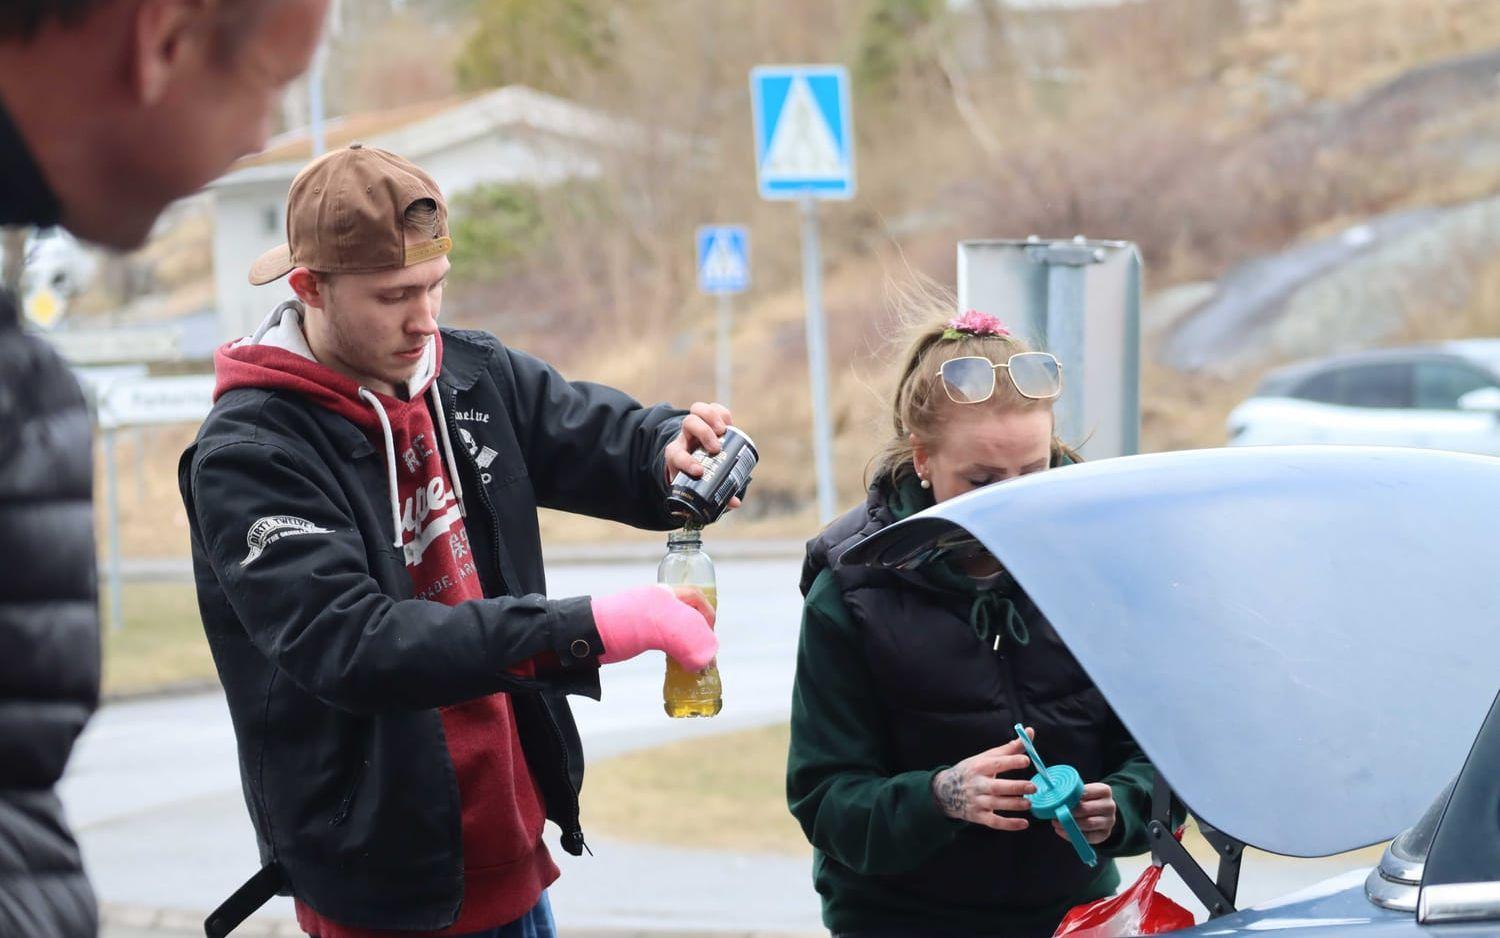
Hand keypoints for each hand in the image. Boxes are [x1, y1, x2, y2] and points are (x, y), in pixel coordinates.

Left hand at [592, 585, 717, 668]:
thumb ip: (685, 639)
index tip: (710, 638)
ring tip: (694, 665)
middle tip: (705, 657)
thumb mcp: (656, 627)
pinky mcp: (638, 636)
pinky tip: (677, 667)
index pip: (696, 598)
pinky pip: (666, 643)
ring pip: (678, 631)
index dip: (708, 617)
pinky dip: (676, 654)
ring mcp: (647, 620)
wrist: (583, 638)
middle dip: (701, 635)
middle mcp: (658, 604)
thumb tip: (705, 660)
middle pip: (689, 616)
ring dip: (690, 647)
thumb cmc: (617, 624)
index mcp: (664, 595)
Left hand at [663, 402, 741, 509]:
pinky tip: (729, 424)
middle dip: (703, 433)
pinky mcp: (709, 418)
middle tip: (716, 448)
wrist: (692, 458)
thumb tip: (735, 503)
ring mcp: (696, 425)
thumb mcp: (699, 487)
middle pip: (688, 424)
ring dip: (711, 418)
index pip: (676, 454)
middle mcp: (684, 437)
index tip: (699, 471)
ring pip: (697, 410)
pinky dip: (722, 413)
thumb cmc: (696, 475)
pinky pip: (713, 407)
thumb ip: (716, 495)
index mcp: (676, 455)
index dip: (686, 462)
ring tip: (724, 431)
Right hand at [930, 728, 1036, 830]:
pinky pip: (994, 822)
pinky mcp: (978, 816)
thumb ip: (1010, 748)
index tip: (1026, 760)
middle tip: (1033, 787)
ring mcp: (977, 801)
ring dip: (1014, 805)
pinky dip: (1009, 825)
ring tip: (1029, 803)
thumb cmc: (972, 771)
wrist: (946, 790)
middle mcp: (977, 784)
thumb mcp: (986, 757)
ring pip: (997, 804)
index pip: (996, 763)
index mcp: (979, 766)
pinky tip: (1024, 823)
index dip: (1011, 761)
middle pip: (997, 786)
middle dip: (1015, 787)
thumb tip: (1030, 732)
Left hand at [1054, 783, 1116, 844]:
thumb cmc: (1088, 799)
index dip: (1072, 796)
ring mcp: (1109, 821)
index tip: (1060, 799)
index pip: (1088, 792)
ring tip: (1056, 822)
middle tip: (1056, 812)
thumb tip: (1055, 795)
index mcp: (1104, 791)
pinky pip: (1088, 837)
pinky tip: (1062, 831)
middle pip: (1087, 809)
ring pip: (1089, 824)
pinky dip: (1073, 835)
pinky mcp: (1105, 834)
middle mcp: (1109, 805)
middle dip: (1069, 812)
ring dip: (1070, 824)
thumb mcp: (1083, 791)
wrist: (1102, 812)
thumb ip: (1073, 792)